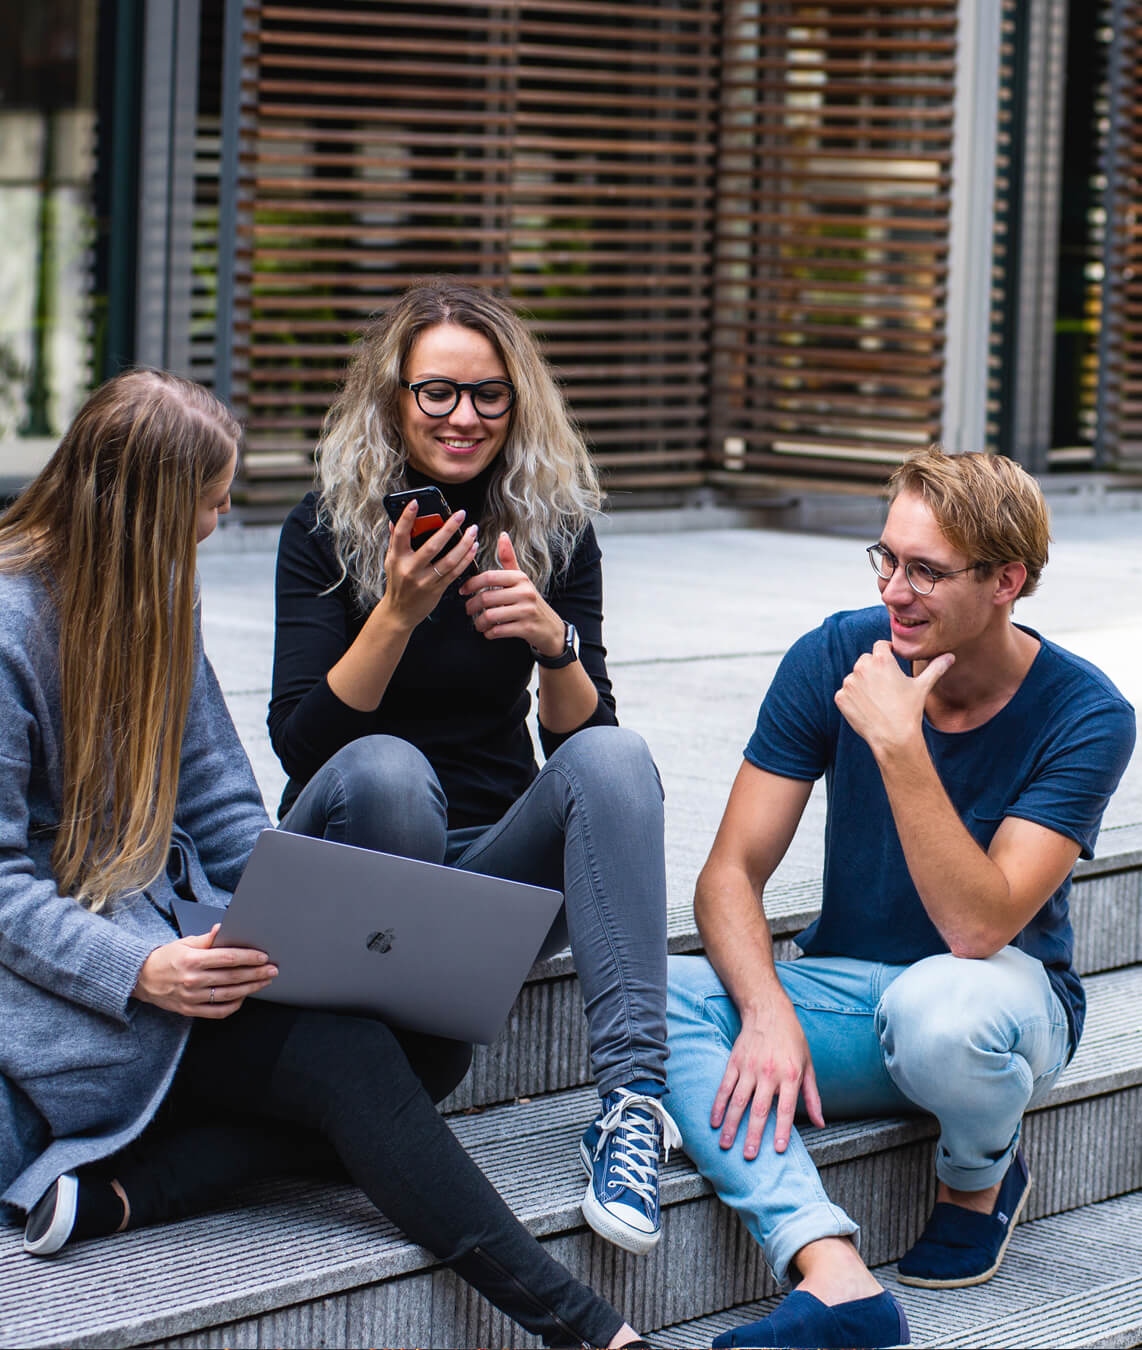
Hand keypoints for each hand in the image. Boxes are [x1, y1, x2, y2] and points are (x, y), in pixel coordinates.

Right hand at [133, 926, 277, 1018]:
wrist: (141, 979)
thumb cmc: (165, 958)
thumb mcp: (184, 943)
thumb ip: (207, 939)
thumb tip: (223, 928)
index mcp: (192, 960)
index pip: (227, 958)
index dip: (249, 957)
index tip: (263, 956)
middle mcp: (193, 980)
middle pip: (232, 977)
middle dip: (256, 973)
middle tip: (272, 970)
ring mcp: (192, 998)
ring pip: (229, 995)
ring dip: (251, 988)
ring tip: (264, 982)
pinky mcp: (190, 1010)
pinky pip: (218, 1011)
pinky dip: (234, 1005)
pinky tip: (244, 996)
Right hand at [382, 500, 478, 628]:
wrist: (400, 612)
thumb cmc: (397, 583)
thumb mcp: (391, 561)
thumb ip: (394, 540)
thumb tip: (394, 520)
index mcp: (397, 558)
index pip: (401, 534)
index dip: (407, 517)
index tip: (416, 502)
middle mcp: (410, 569)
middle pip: (432, 546)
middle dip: (449, 528)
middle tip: (461, 514)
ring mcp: (425, 580)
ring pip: (449, 560)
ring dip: (464, 544)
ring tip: (472, 531)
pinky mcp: (437, 589)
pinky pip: (455, 572)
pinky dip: (466, 559)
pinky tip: (472, 548)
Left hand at [460, 533, 563, 654]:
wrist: (551, 628)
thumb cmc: (530, 602)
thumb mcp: (521, 579)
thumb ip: (509, 559)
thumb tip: (503, 535)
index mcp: (520, 578)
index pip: (489, 577)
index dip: (471, 583)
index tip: (463, 591)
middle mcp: (525, 592)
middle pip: (487, 597)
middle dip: (472, 606)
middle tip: (468, 610)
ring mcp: (527, 611)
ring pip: (490, 616)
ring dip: (479, 622)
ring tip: (478, 623)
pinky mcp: (527, 628)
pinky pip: (499, 631)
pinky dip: (489, 633)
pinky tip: (489, 632)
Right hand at [711, 995, 823, 1158]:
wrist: (769, 1011)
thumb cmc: (792, 1039)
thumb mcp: (808, 1066)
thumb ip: (812, 1096)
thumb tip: (820, 1123)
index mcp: (790, 1075)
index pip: (786, 1109)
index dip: (782, 1130)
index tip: (778, 1150)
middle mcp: (769, 1073)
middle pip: (759, 1109)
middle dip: (753, 1135)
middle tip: (749, 1156)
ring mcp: (749, 1068)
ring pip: (738, 1101)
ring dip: (732, 1125)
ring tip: (726, 1144)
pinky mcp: (734, 1063)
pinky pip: (725, 1087)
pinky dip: (718, 1105)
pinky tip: (715, 1121)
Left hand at [834, 641, 954, 756]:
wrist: (893, 737)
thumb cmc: (909, 710)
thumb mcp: (923, 686)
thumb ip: (935, 668)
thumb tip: (950, 656)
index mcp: (881, 660)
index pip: (880, 646)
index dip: (887, 652)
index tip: (892, 660)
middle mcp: (862, 667)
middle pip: (866, 660)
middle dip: (874, 669)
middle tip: (886, 686)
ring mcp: (849, 683)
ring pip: (855, 677)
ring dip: (863, 684)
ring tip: (878, 700)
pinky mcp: (840, 697)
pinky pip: (845, 693)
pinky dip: (853, 699)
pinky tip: (867, 708)